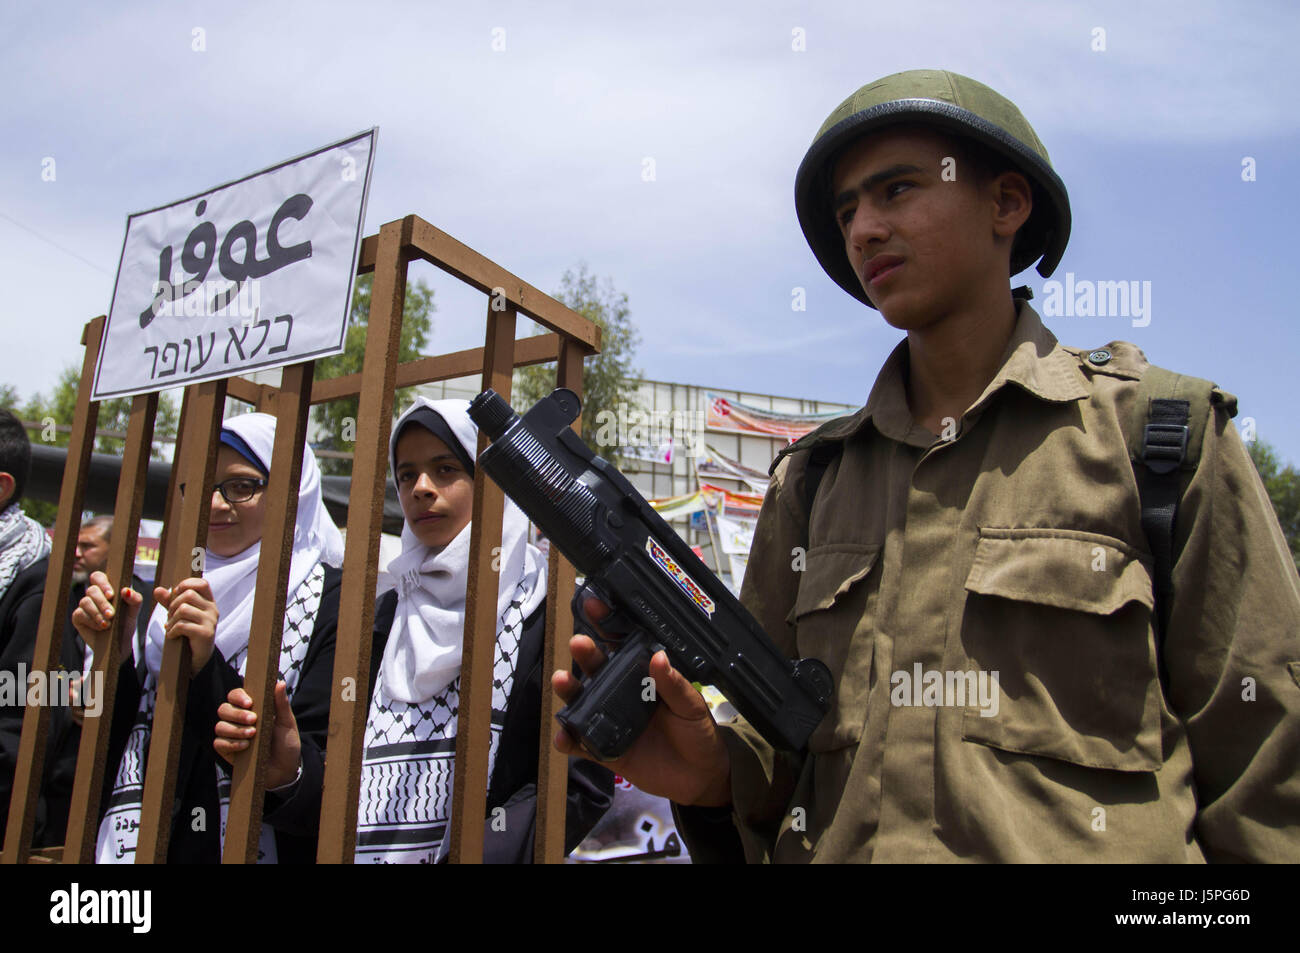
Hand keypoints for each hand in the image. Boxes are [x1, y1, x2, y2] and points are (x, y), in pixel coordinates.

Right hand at [71, 570, 142, 660]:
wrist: (118, 643)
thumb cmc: (125, 623)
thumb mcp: (133, 611)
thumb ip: (134, 599)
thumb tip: (126, 590)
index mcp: (107, 589)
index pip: (98, 577)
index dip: (103, 583)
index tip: (111, 595)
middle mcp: (94, 595)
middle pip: (92, 590)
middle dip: (102, 603)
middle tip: (111, 614)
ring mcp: (84, 606)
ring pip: (85, 601)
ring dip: (97, 613)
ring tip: (108, 624)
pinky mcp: (78, 617)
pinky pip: (79, 614)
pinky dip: (92, 621)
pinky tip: (101, 627)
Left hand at [155, 578, 218, 675]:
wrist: (197, 658)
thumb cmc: (188, 633)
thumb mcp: (178, 614)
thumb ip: (169, 601)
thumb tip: (157, 590)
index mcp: (208, 602)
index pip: (202, 583)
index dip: (186, 584)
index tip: (176, 594)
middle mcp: (212, 609)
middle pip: (188, 595)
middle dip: (173, 605)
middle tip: (170, 616)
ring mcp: (210, 621)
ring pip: (183, 609)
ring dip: (171, 619)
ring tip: (171, 627)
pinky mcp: (205, 633)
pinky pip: (182, 625)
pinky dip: (172, 631)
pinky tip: (172, 635)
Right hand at [213, 681, 301, 789]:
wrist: (285, 770)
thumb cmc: (286, 744)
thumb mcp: (287, 723)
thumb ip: (281, 704)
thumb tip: (279, 682)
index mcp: (252, 709)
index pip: (235, 695)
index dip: (238, 696)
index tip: (249, 702)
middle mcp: (238, 720)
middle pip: (223, 709)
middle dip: (237, 714)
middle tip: (253, 720)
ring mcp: (231, 735)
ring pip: (220, 726)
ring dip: (235, 729)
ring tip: (252, 734)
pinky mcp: (227, 751)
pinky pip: (219, 744)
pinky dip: (231, 744)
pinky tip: (246, 746)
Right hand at [551, 597, 731, 807]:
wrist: (700, 777)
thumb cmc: (699, 733)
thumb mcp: (692, 706)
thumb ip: (674, 685)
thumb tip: (658, 657)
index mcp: (645, 676)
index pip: (623, 645)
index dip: (607, 625)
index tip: (594, 605)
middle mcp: (624, 693)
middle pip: (598, 668)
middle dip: (585, 653)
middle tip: (578, 641)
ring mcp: (612, 720)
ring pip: (583, 701)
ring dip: (570, 691)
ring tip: (562, 681)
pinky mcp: (606, 749)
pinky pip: (583, 743)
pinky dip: (570, 741)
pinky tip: (563, 737)